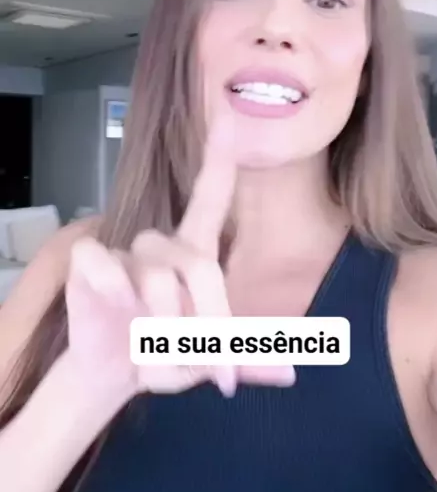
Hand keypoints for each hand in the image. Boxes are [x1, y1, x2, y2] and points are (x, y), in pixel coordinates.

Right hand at [65, 114, 294, 403]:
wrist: (110, 374)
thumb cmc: (164, 356)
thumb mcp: (208, 362)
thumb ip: (247, 360)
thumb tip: (293, 372)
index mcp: (194, 255)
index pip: (209, 198)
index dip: (217, 160)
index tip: (228, 117)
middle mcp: (163, 245)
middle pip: (199, 265)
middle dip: (211, 324)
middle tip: (217, 374)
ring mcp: (125, 251)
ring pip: (157, 278)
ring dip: (165, 327)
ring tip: (160, 353)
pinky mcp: (88, 261)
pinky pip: (107, 267)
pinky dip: (116, 295)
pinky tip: (116, 312)